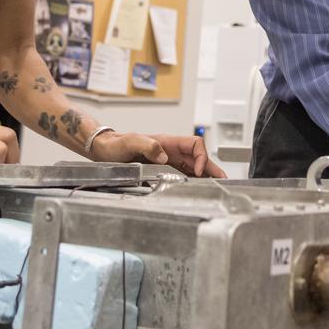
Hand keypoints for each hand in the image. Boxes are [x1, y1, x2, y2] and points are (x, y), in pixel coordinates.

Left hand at [92, 131, 224, 176]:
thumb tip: (164, 154)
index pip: (194, 145)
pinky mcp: (163, 169)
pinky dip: (194, 179)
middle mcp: (171, 150)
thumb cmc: (116, 145)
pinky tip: (199, 186)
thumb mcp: (130, 142)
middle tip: (224, 180)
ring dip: (206, 174)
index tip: (199, 172)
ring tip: (217, 185)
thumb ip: (147, 145)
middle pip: (198, 156)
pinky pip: (184, 173)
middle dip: (212, 167)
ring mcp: (168, 160)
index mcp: (167, 142)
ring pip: (194, 165)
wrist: (105, 150)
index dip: (202, 157)